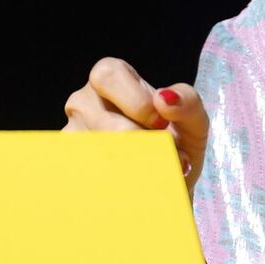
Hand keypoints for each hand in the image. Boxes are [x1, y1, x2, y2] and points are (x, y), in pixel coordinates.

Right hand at [62, 56, 209, 191]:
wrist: (170, 185)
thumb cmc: (178, 142)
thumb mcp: (193, 120)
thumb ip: (188, 102)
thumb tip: (164, 98)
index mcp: (111, 78)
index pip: (109, 75)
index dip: (137, 101)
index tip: (160, 124)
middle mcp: (83, 103)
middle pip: (99, 118)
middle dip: (136, 140)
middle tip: (162, 152)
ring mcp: (72, 136)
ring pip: (92, 150)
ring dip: (132, 166)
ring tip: (157, 172)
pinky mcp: (71, 169)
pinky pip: (87, 177)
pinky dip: (119, 185)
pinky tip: (137, 187)